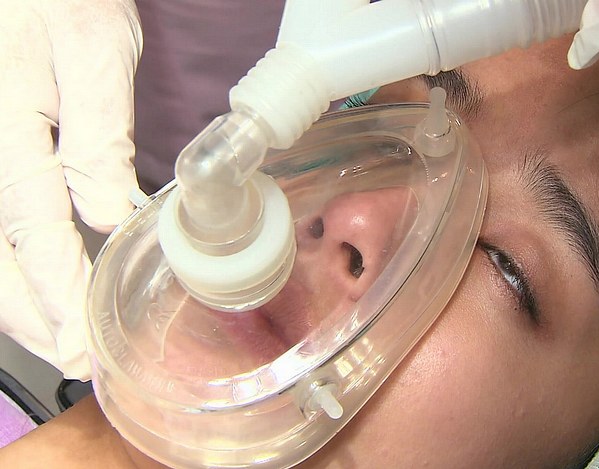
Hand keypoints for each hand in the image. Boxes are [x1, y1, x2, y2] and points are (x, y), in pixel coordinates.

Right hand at [0, 0, 141, 378]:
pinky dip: (4, 259)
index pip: (29, 222)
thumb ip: (94, 130)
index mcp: (3, 120)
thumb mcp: (93, 46)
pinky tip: (24, 283)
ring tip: (48, 338)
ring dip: (8, 297)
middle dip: (27, 311)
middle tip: (68, 356)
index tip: (79, 336)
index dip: (56, 287)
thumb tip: (100, 211)